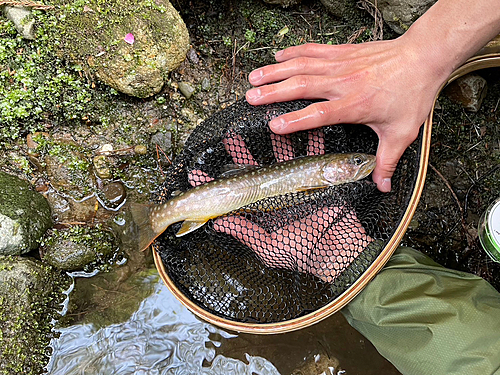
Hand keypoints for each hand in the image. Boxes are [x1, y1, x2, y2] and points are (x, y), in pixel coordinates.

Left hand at [188, 131, 372, 282]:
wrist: (338, 252)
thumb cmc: (302, 253)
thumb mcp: (268, 246)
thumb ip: (244, 232)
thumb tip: (217, 222)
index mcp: (262, 211)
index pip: (234, 194)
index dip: (215, 184)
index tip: (196, 174)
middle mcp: (276, 195)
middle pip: (255, 170)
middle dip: (240, 153)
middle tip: (228, 137)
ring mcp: (295, 186)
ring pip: (282, 157)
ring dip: (275, 140)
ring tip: (265, 123)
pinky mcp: (315, 180)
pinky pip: (314, 156)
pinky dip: (313, 140)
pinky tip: (306, 126)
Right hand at [245, 38, 447, 192]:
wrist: (424, 56)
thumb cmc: (412, 92)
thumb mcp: (401, 133)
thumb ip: (387, 161)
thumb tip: (382, 186)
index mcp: (354, 104)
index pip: (318, 114)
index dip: (295, 120)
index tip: (273, 125)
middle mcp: (343, 83)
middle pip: (302, 86)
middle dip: (273, 91)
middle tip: (250, 97)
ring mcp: (341, 64)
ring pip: (302, 66)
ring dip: (276, 71)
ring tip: (254, 77)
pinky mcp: (343, 52)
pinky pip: (314, 50)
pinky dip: (294, 52)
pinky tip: (279, 55)